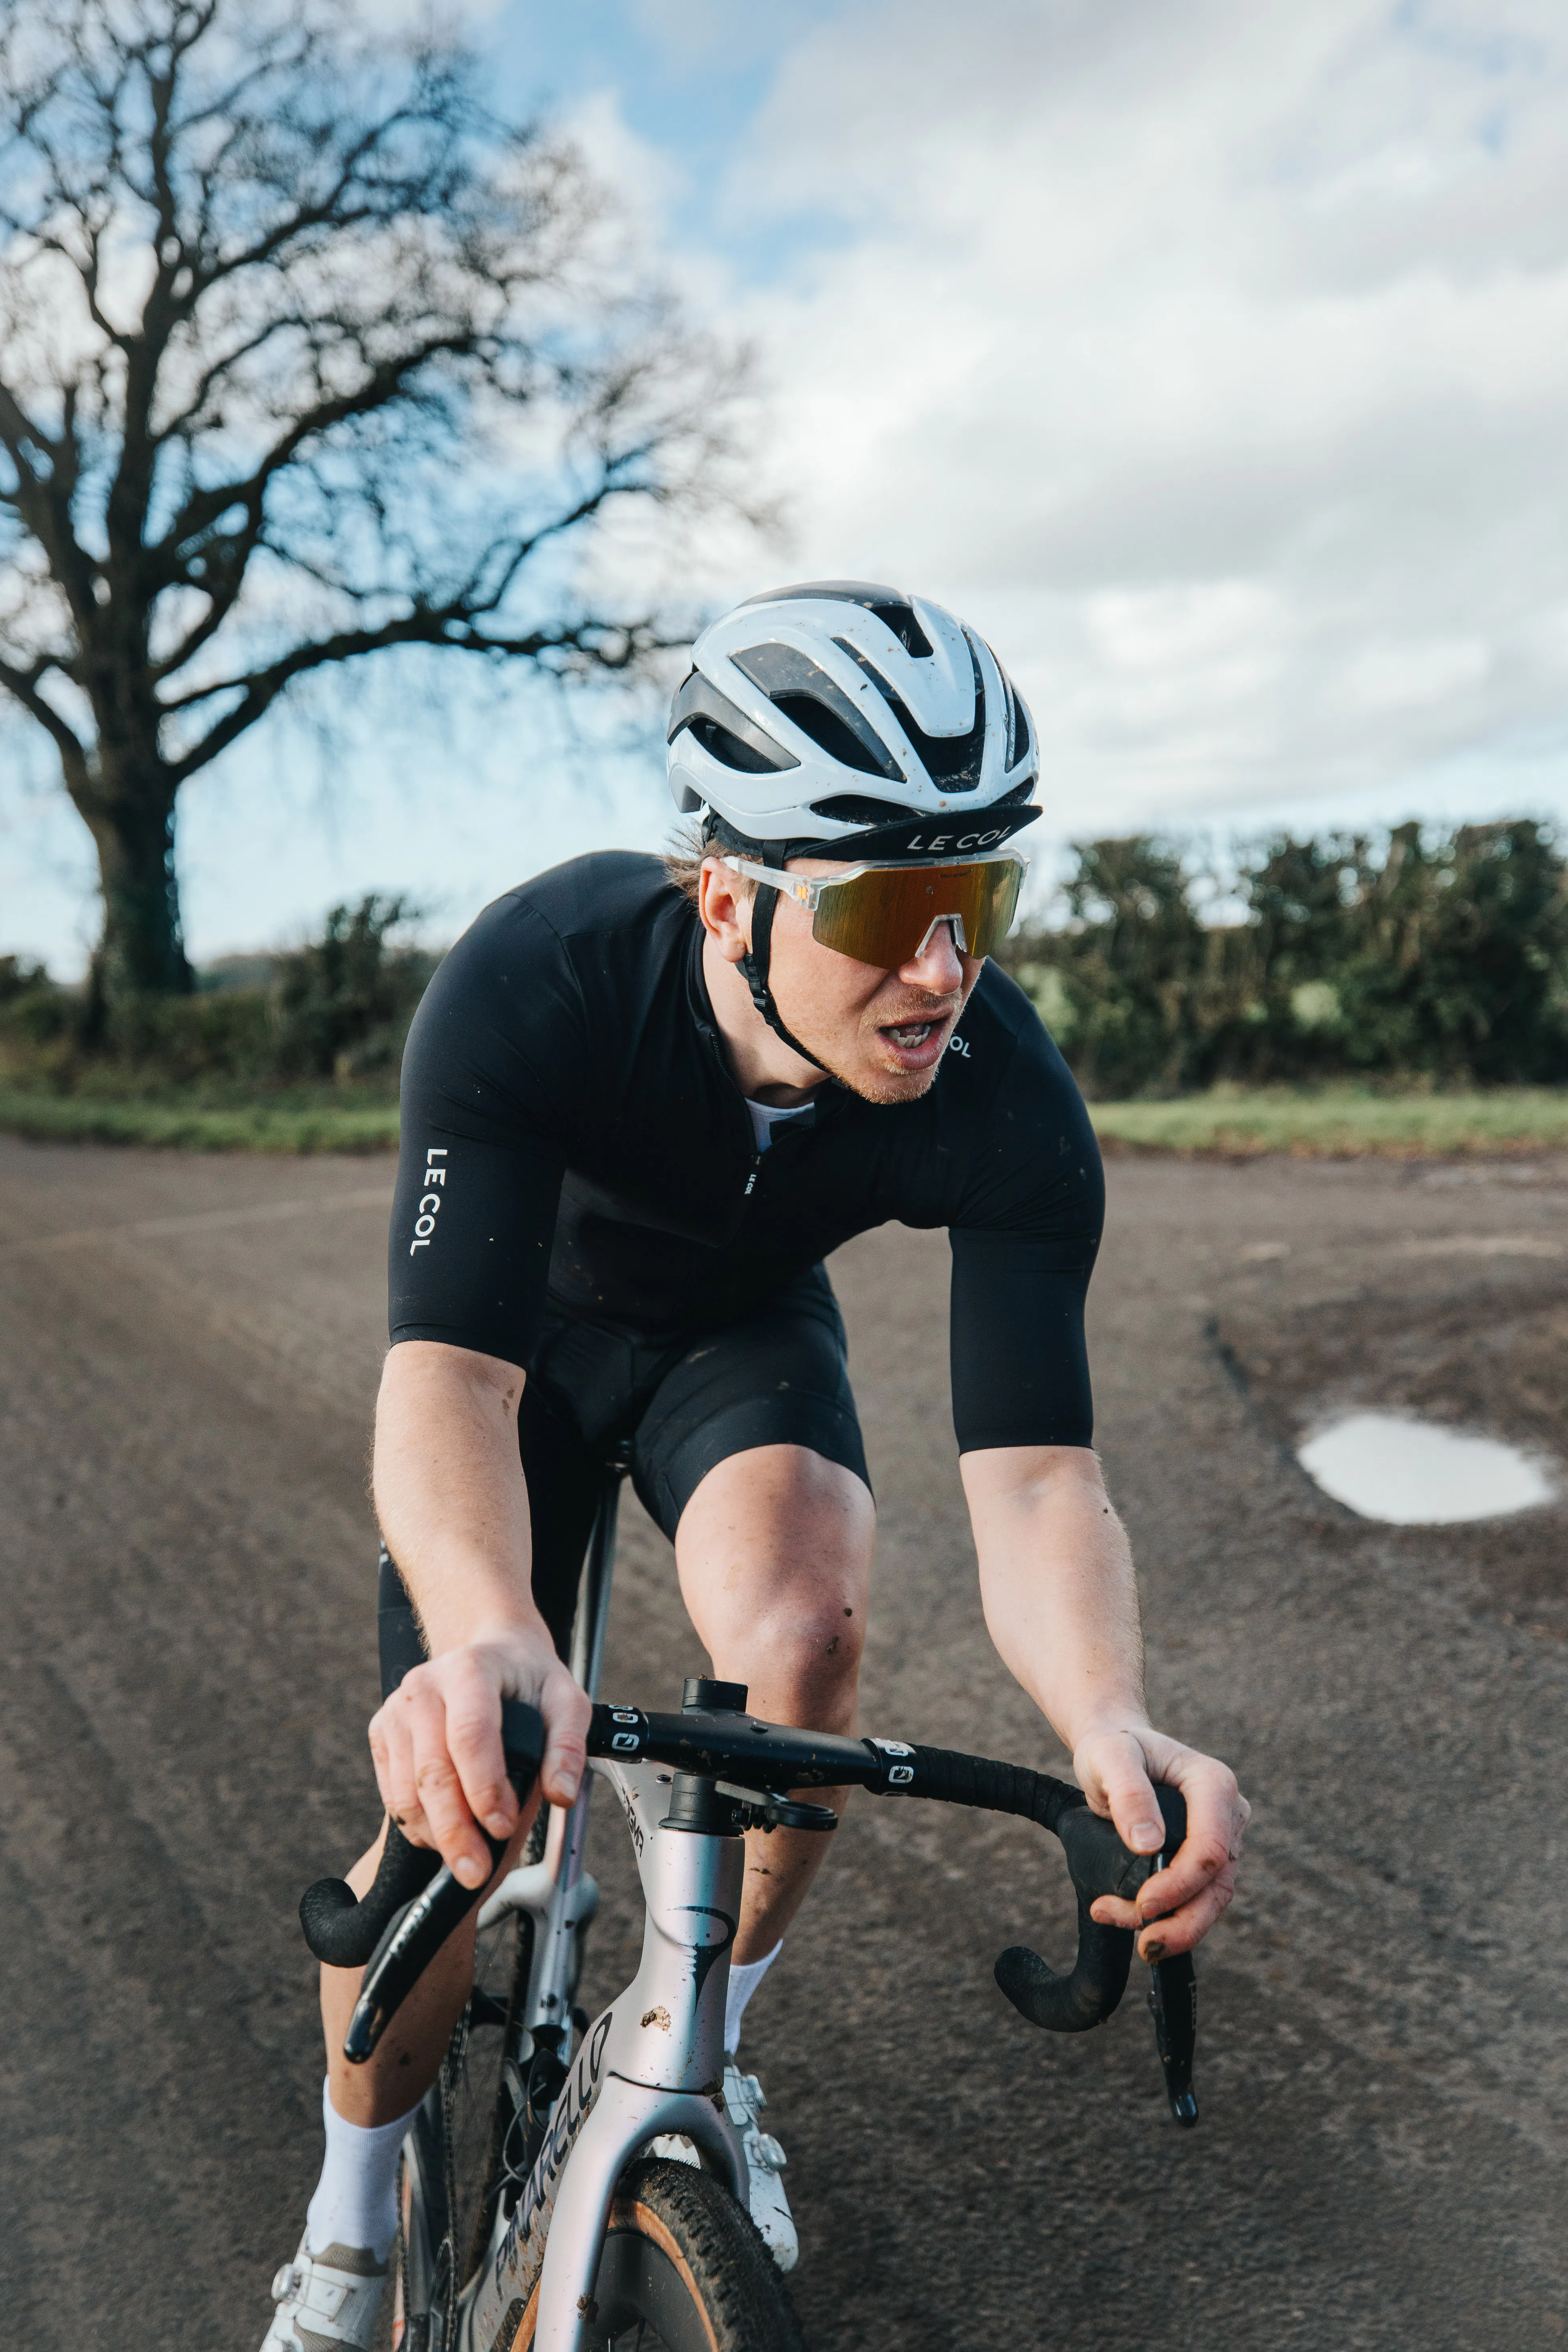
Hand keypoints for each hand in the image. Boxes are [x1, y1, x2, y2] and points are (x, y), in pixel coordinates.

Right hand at [368, 1624, 590, 1891]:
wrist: (491, 1652)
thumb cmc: (529, 1681)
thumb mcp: (567, 1700)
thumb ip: (568, 1746)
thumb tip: (560, 1795)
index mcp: (470, 1669)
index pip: (470, 1734)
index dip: (484, 1787)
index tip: (504, 1828)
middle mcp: (424, 1686)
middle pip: (432, 1770)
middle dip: (455, 1829)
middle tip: (475, 1872)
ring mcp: (396, 1710)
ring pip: (406, 1789)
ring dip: (436, 1834)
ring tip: (467, 1859)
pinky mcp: (381, 1732)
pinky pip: (392, 1793)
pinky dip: (417, 1824)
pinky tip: (445, 1835)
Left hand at [1072, 1722, 1248, 1959]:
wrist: (1115, 1750)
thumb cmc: (1113, 1748)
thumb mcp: (1109, 1757)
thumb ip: (1129, 1793)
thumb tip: (1147, 1845)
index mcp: (1214, 1784)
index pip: (1210, 1848)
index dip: (1179, 1883)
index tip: (1142, 1905)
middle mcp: (1228, 1814)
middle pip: (1218, 1882)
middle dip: (1184, 1921)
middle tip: (1145, 1945)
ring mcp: (1221, 1838)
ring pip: (1211, 1898)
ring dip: (1177, 1926)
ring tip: (1138, 1942)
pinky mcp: (1206, 1858)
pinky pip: (1196, 1897)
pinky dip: (1169, 1915)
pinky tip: (1130, 1917)